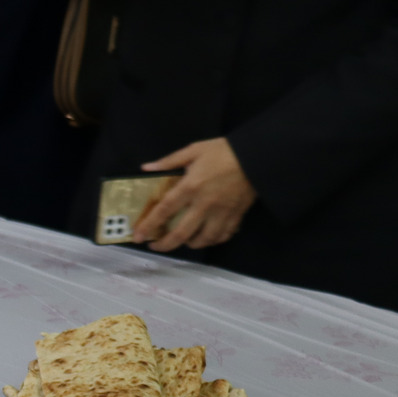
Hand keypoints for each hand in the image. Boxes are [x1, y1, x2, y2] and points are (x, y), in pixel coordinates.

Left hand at [133, 138, 255, 251]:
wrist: (258, 156)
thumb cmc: (224, 151)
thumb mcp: (194, 150)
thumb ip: (170, 161)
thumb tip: (147, 167)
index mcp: (190, 187)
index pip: (164, 211)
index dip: (149, 226)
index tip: (138, 236)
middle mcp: (204, 205)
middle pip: (181, 233)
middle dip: (165, 245)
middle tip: (156, 246)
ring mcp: (221, 213)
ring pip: (203, 240)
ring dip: (190, 244)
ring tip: (183, 241)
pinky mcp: (236, 216)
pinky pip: (223, 236)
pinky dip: (213, 240)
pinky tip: (207, 237)